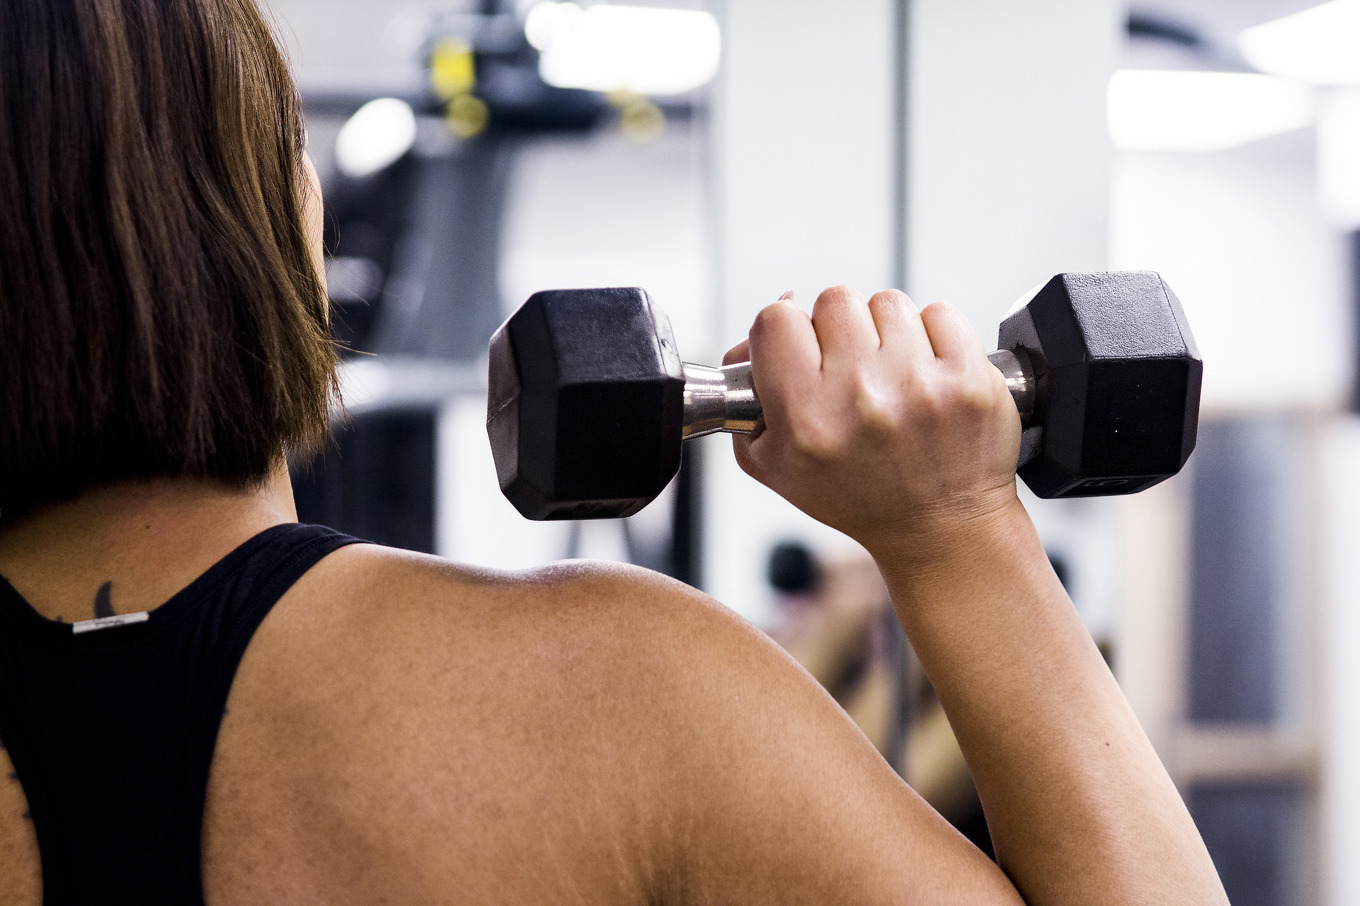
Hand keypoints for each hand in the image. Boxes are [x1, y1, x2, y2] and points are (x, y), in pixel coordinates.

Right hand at [723, 286, 1023, 560]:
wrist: (940, 528)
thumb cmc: (858, 497)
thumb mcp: (774, 467)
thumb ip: (744, 404)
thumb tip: (746, 343)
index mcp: (808, 420)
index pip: (775, 319)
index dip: (783, 330)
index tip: (798, 350)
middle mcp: (862, 398)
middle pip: (833, 300)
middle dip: (838, 329)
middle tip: (849, 369)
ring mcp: (922, 385)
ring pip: (886, 302)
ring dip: (886, 331)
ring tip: (891, 376)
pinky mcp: (970, 378)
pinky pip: (939, 312)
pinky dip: (932, 335)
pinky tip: (926, 374)